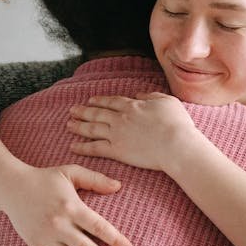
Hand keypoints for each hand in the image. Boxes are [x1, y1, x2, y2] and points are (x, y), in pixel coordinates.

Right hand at [0, 164, 134, 245]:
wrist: (10, 186)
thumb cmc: (44, 178)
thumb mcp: (70, 172)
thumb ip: (95, 179)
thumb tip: (119, 186)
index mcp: (73, 207)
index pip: (99, 227)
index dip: (116, 241)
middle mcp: (60, 225)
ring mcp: (46, 237)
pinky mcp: (34, 244)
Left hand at [67, 93, 201, 173]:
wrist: (176, 145)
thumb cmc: (177, 123)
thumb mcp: (167, 101)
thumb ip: (151, 96)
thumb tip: (139, 94)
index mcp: (133, 106)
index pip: (112, 101)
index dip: (100, 101)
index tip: (91, 100)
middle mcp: (121, 118)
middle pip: (97, 113)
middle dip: (83, 111)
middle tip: (72, 110)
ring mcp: (117, 134)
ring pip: (92, 129)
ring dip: (79, 126)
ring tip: (68, 125)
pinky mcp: (117, 151)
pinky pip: (95, 148)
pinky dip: (83, 147)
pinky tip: (73, 146)